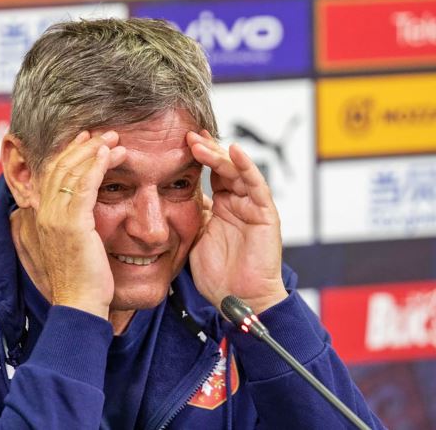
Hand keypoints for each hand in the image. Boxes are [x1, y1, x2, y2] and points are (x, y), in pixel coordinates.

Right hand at [34, 131, 125, 318]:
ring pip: (72, 172)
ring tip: (113, 138)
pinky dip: (96, 165)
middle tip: (104, 133)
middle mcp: (45, 213)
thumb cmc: (85, 278)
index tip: (87, 141)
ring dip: (93, 151)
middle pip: (61, 167)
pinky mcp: (72, 224)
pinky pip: (84, 186)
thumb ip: (77, 224)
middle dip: (83, 146)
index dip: (70, 154)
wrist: (81, 304)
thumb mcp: (77, 245)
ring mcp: (56, 218)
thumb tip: (88, 214)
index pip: (54, 175)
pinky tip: (109, 153)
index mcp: (44, 217)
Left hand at [187, 130, 286, 313]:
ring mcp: (252, 206)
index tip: (178, 142)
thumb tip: (170, 196)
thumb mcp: (195, 238)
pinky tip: (233, 151)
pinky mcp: (265, 213)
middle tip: (186, 136)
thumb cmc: (218, 274)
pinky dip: (246, 167)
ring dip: (218, 155)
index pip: (210, 174)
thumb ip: (191, 215)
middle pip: (223, 167)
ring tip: (199, 142)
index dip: (197, 158)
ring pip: (237, 171)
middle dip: (205, 150)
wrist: (237, 299)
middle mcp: (238, 202)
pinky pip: (256, 185)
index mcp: (222, 206)